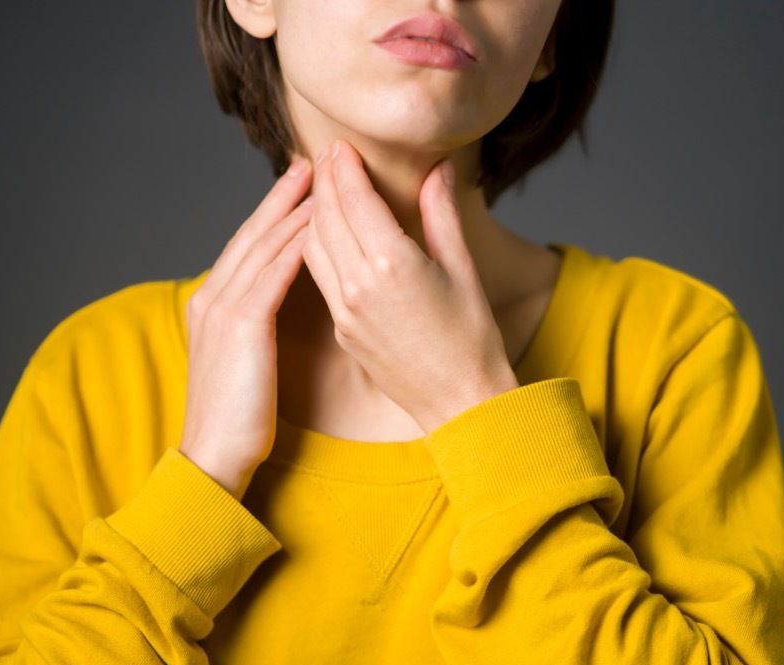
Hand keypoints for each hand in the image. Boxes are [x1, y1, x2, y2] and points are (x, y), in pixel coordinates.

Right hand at [179, 160, 313, 498]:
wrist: (212, 454)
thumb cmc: (235, 418)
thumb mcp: (240, 363)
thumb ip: (250, 329)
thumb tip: (271, 311)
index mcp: (209, 304)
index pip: (244, 247)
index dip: (270, 214)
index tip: (296, 188)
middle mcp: (211, 297)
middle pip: (252, 233)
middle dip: (282, 196)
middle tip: (312, 164)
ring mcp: (223, 307)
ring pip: (265, 245)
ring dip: (295, 209)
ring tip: (323, 181)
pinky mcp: (242, 324)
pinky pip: (276, 272)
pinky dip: (297, 244)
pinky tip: (321, 224)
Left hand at [301, 141, 517, 432]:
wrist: (459, 401)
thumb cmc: (472, 337)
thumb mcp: (463, 268)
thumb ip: (441, 213)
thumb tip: (438, 168)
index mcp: (393, 263)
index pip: (354, 198)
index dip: (344, 166)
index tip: (341, 144)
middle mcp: (360, 284)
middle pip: (325, 216)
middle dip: (323, 180)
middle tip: (327, 156)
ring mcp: (346, 309)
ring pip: (311, 244)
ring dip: (313, 212)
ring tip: (322, 188)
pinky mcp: (341, 328)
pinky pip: (317, 275)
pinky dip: (314, 245)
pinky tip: (324, 232)